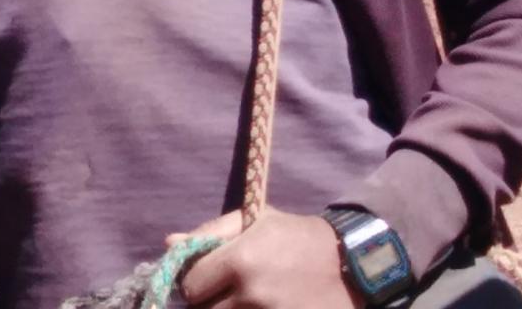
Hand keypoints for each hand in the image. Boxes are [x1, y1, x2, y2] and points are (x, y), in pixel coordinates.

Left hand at [177, 207, 356, 308]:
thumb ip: (209, 233)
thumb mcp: (254, 220)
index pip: (191, 286)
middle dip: (209, 302)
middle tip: (225, 292)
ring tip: (244, 300)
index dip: (196, 282)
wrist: (350, 265)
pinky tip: (260, 307)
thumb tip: (170, 243)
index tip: (207, 279)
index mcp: (239, 260)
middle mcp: (252, 293)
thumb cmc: (295, 237)